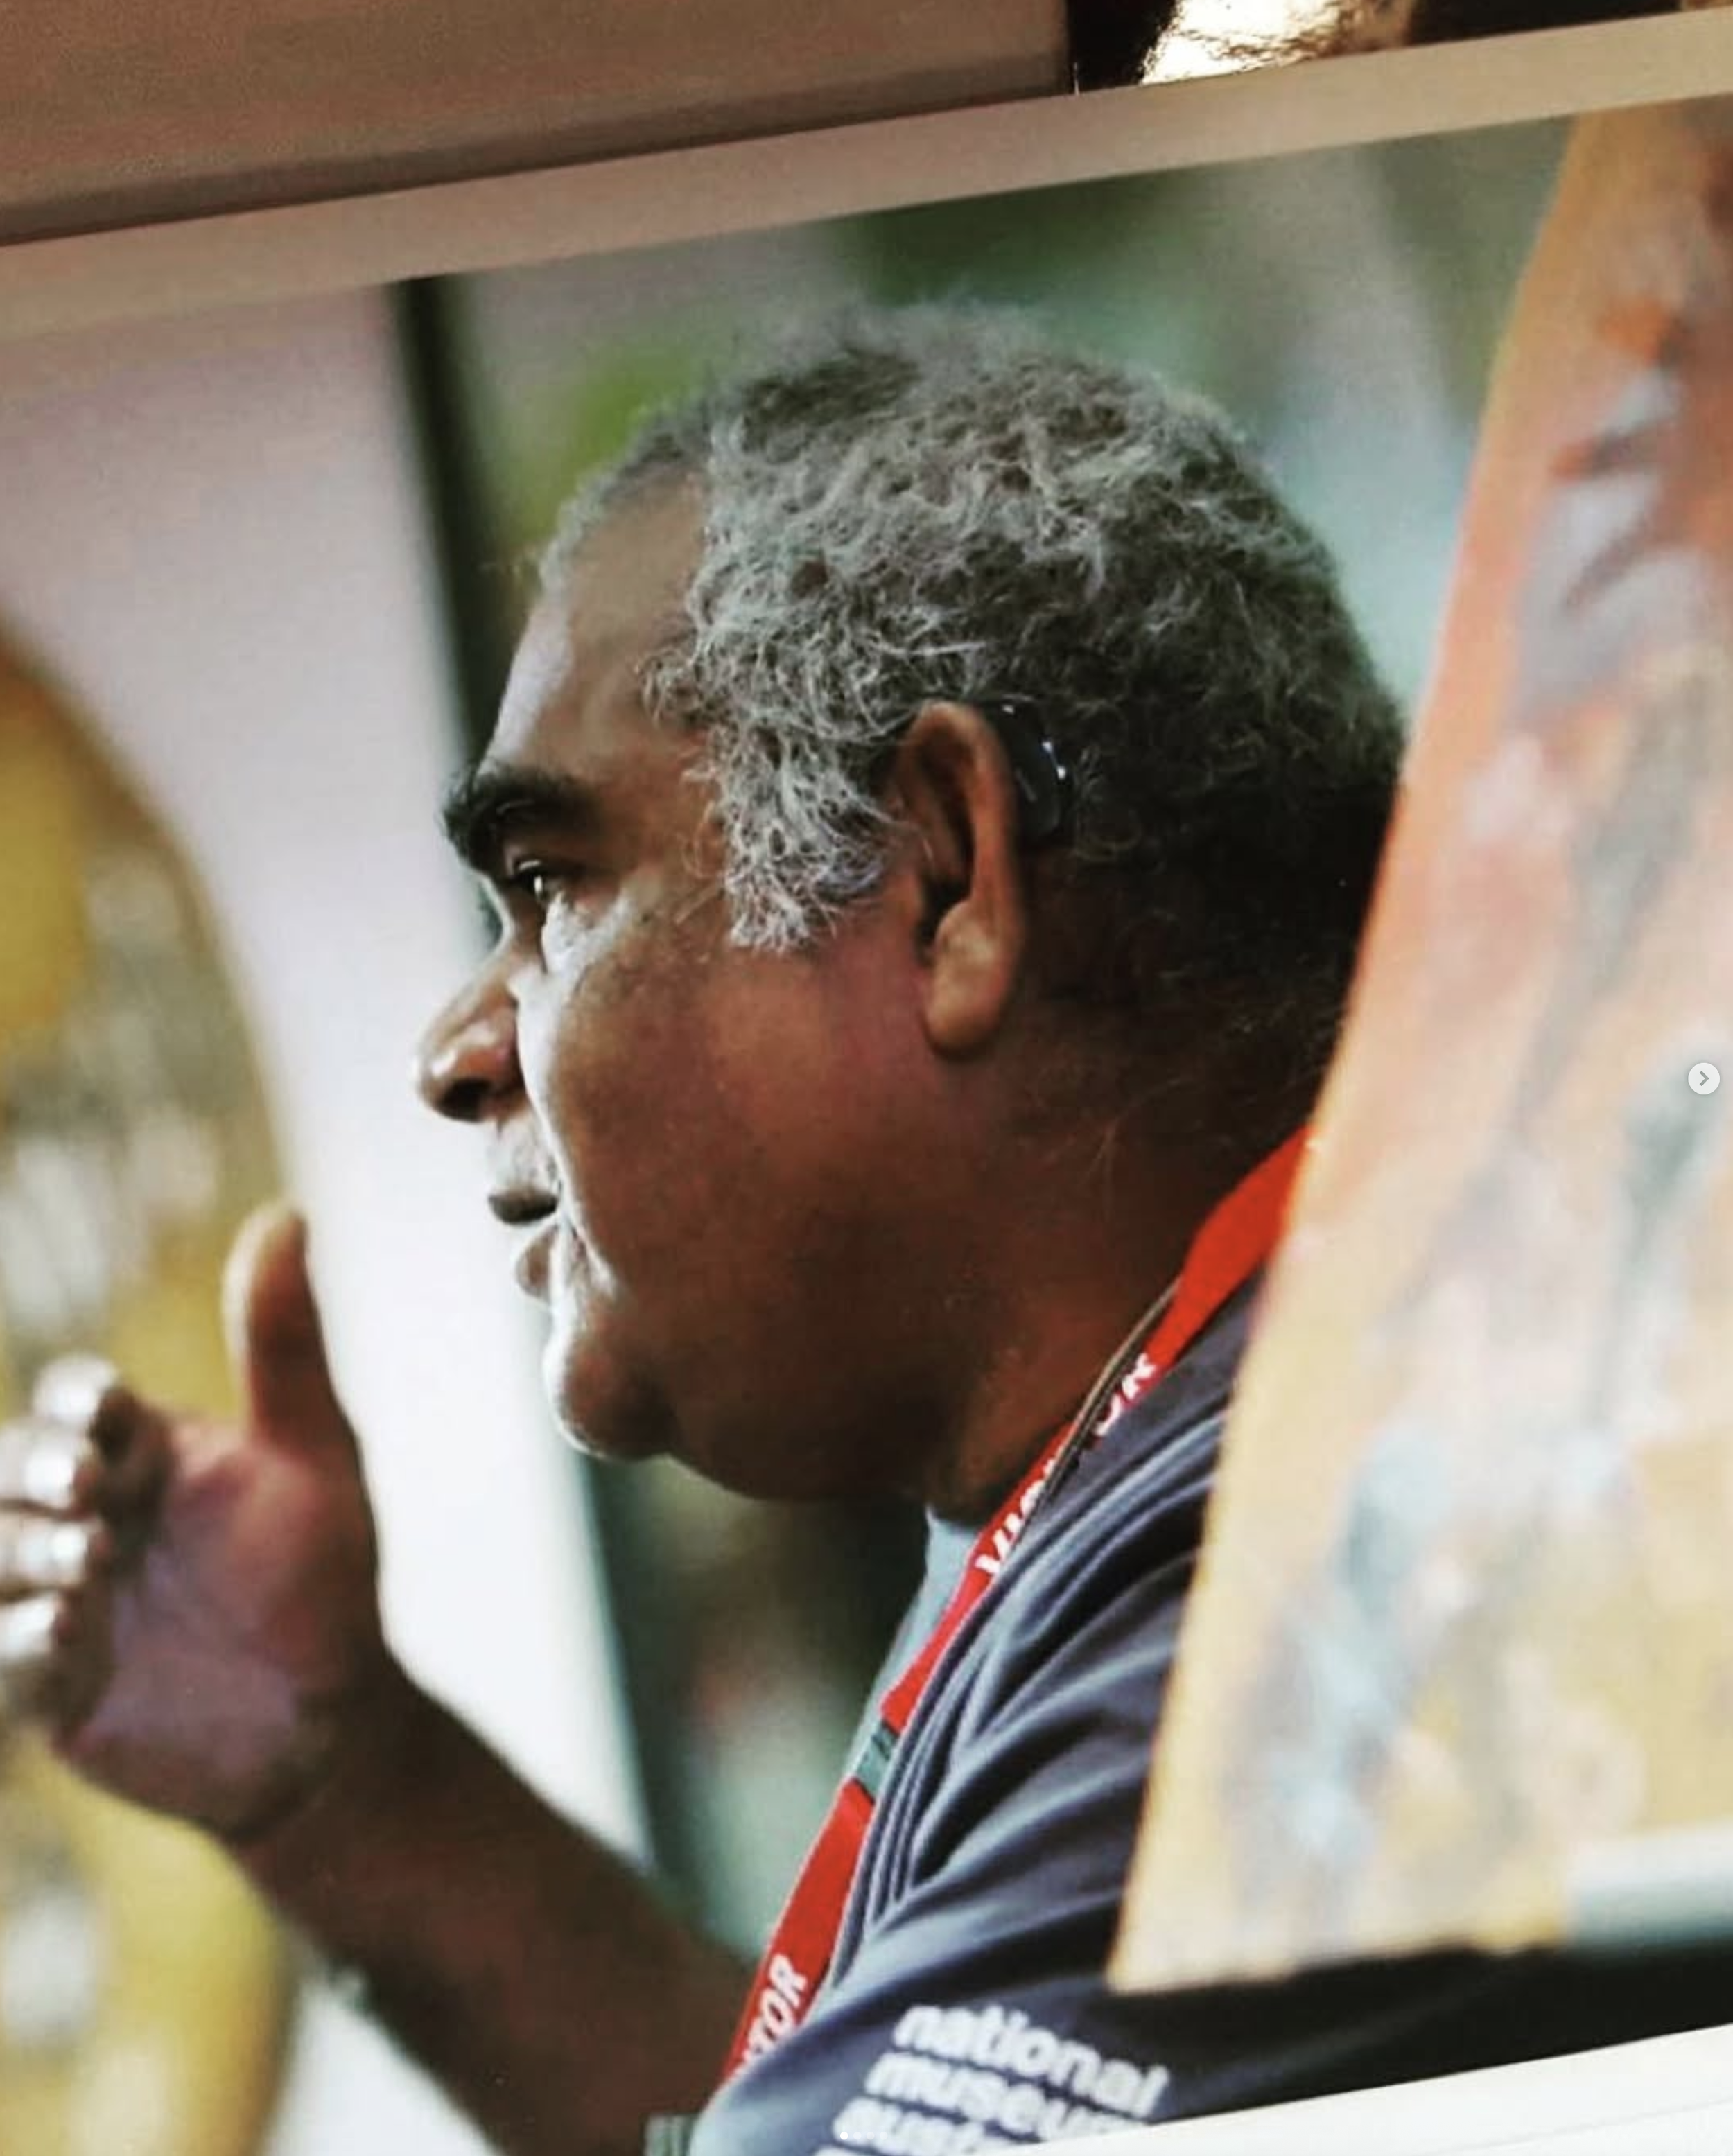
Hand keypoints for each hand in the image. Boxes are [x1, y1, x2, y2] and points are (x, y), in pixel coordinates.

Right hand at [0, 1204, 388, 1840]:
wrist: (328, 1715)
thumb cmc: (322, 1572)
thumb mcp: (316, 1456)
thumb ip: (285, 1346)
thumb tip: (285, 1214)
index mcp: (141, 1451)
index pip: (75, 1401)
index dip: (75, 1404)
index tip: (104, 1420)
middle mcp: (84, 1516)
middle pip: (10, 1470)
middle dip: (31, 1471)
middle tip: (84, 1489)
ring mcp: (57, 1600)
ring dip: (21, 1552)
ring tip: (85, 1561)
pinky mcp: (48, 1686)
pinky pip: (0, 1658)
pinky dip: (17, 1643)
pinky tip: (65, 1633)